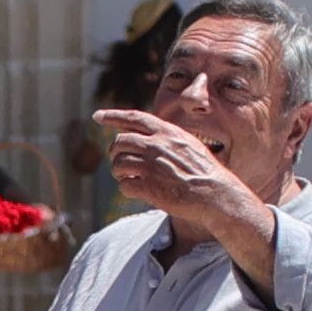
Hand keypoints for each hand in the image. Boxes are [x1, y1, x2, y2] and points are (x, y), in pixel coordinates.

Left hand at [93, 106, 251, 245]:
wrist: (215, 194)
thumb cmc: (204, 171)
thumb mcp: (188, 144)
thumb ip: (166, 138)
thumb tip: (145, 135)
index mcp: (167, 132)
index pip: (134, 118)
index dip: (113, 116)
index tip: (97, 116)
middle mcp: (156, 145)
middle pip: (119, 142)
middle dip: (115, 152)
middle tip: (120, 161)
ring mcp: (151, 166)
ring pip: (117, 164)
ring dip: (119, 172)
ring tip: (128, 177)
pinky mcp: (148, 187)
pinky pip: (124, 185)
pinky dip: (126, 188)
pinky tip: (136, 189)